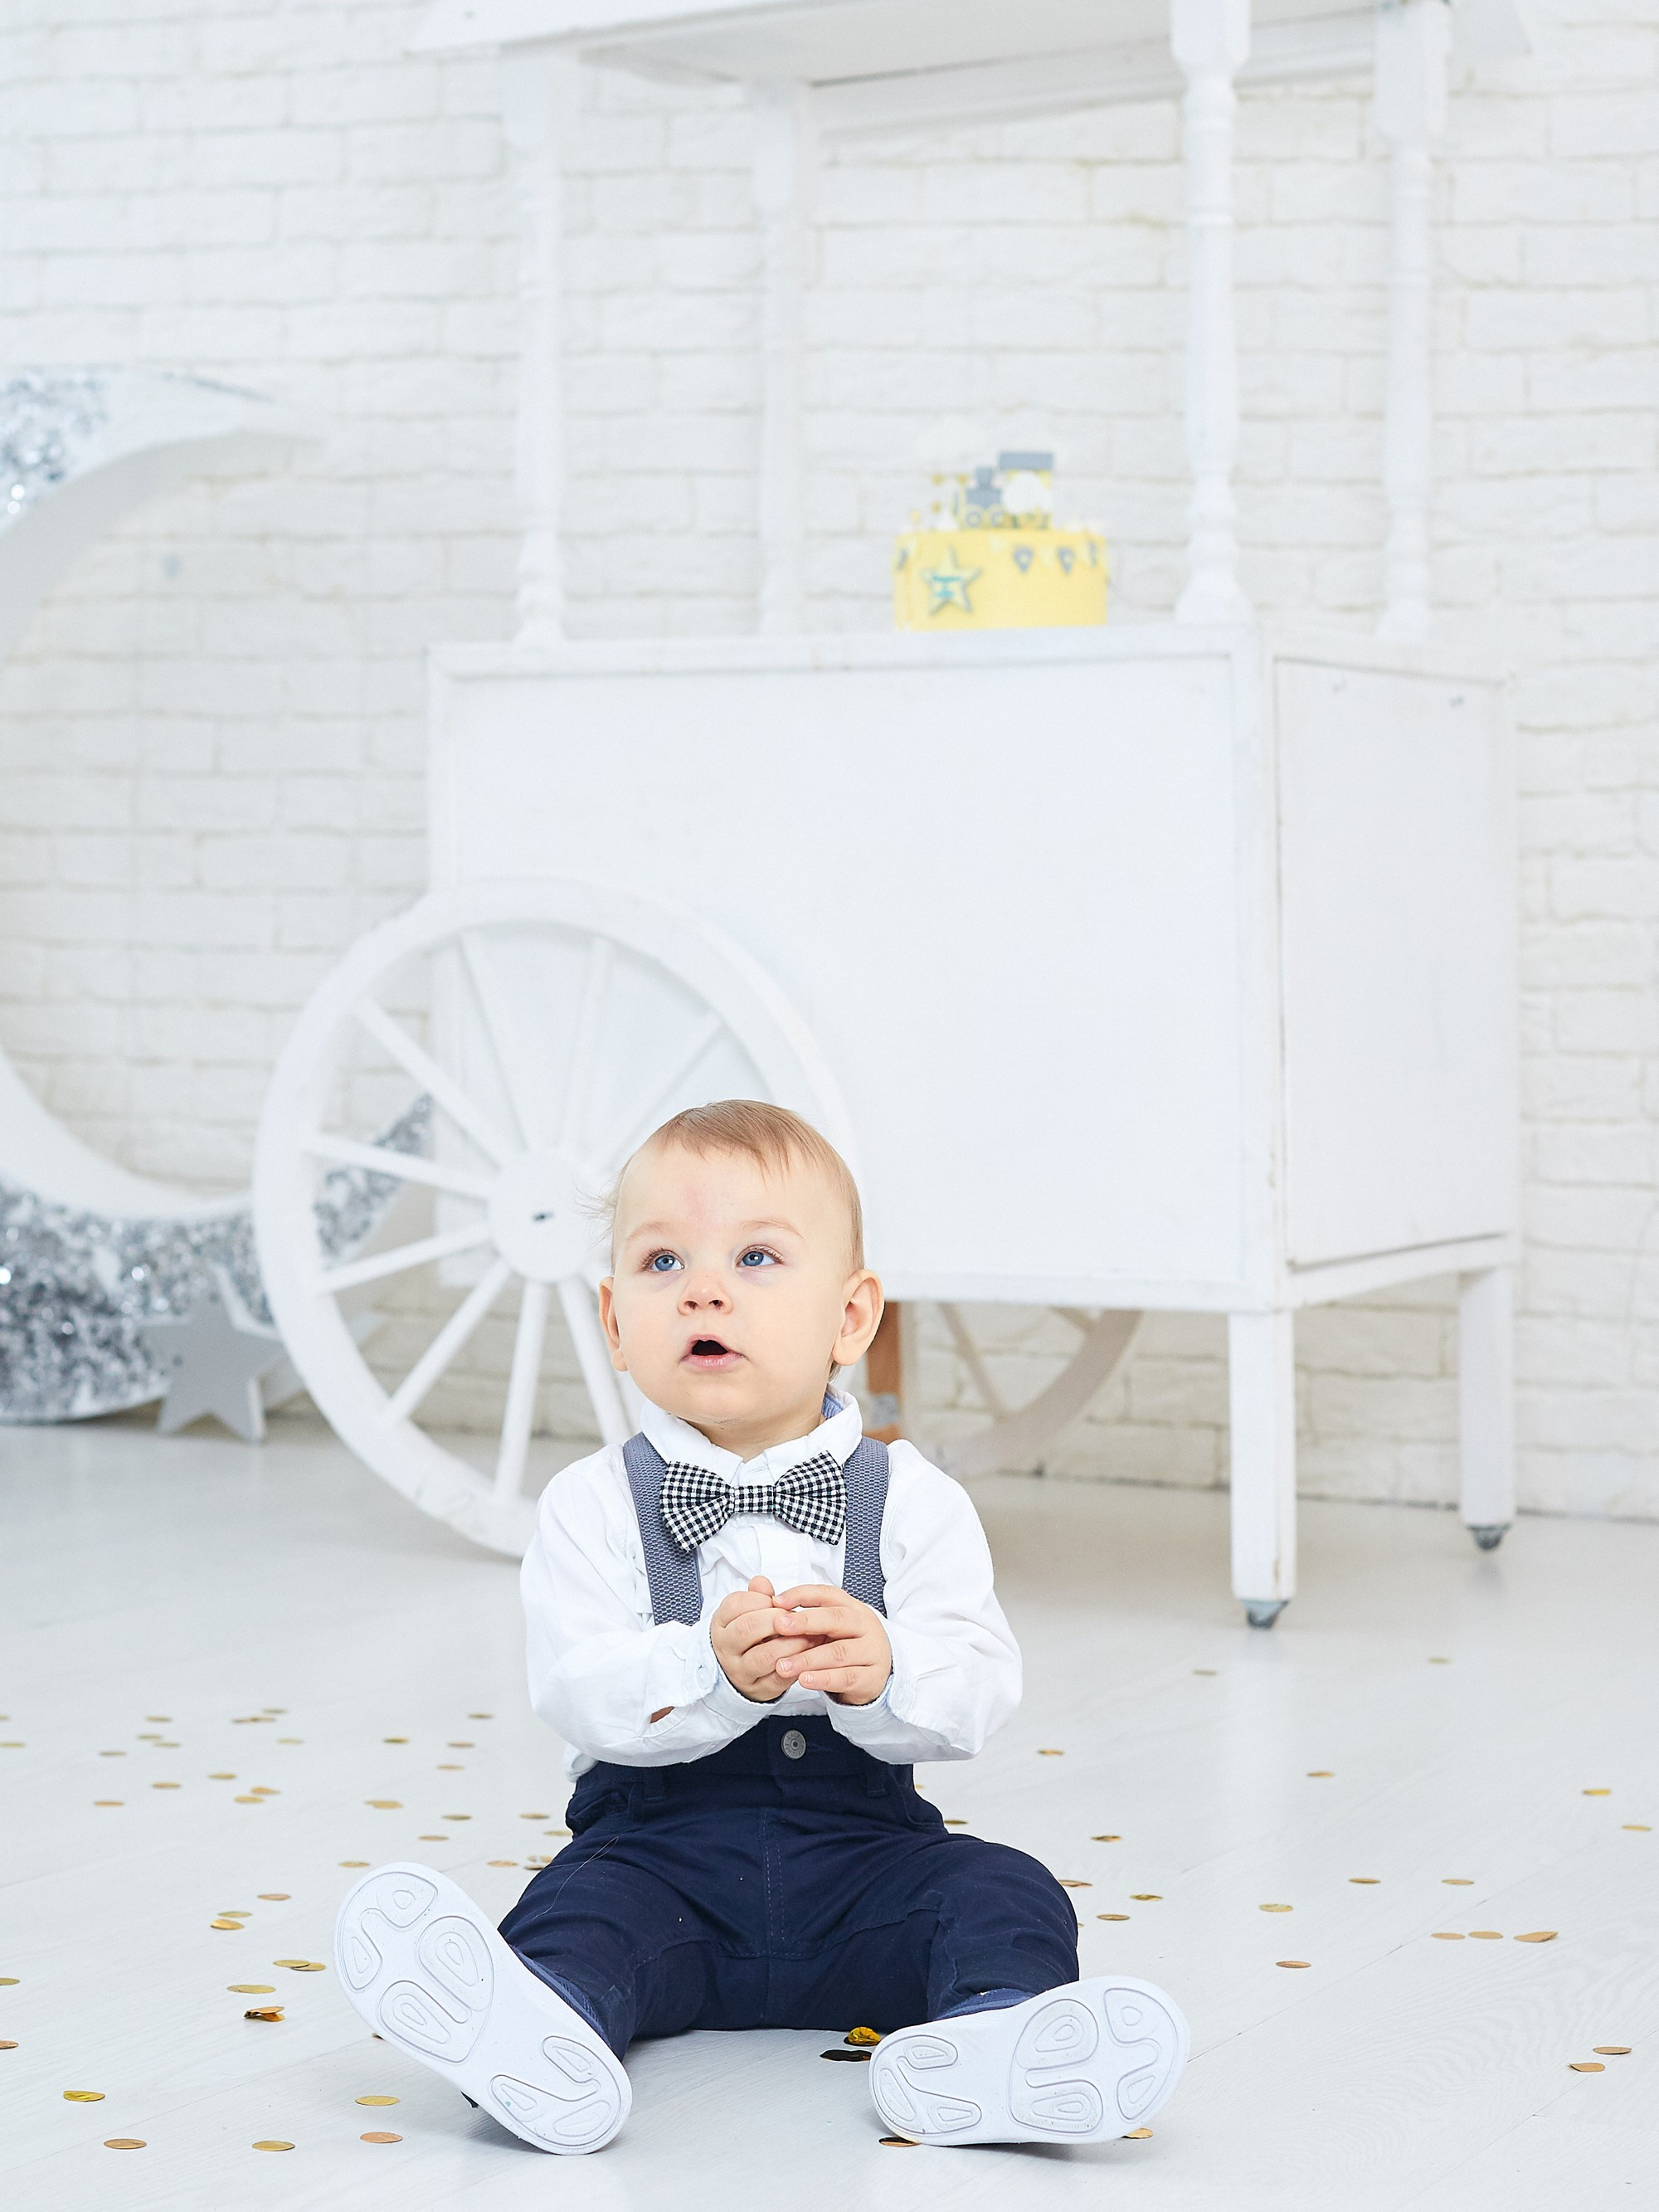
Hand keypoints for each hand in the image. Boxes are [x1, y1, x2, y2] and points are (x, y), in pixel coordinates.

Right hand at [710, 1576, 818, 1703]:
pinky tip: (809, 1655)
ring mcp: (740, 1671)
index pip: (736, 1605)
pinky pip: (778, 1679)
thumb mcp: (747, 1611)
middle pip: (747, 1628)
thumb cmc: (750, 1634)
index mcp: (722, 1623)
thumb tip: (762, 1582)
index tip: (778, 1600)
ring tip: (809, 1635)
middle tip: (796, 1617)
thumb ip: (757, 1595)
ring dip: (791, 1643)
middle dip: (776, 1619)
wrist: (741, 1671)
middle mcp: (726, 1648)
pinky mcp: (759, 1689)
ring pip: (764, 1656)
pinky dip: (796, 1666)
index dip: (761, 1599)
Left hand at [768, 1585, 891, 1706]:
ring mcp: (872, 1651)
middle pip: (836, 1619)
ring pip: (839, 1652)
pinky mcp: (872, 1677)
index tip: (776, 1601)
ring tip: (783, 1665)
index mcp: (851, 1607)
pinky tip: (804, 1680)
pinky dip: (824, 1679)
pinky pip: (847, 1677)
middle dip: (805, 1622)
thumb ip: (801, 1614)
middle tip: (779, 1625)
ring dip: (808, 1658)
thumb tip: (767, 1595)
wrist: (877, 1674)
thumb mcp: (828, 1627)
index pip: (827, 1594)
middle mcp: (864, 1625)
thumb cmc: (845, 1644)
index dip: (802, 1594)